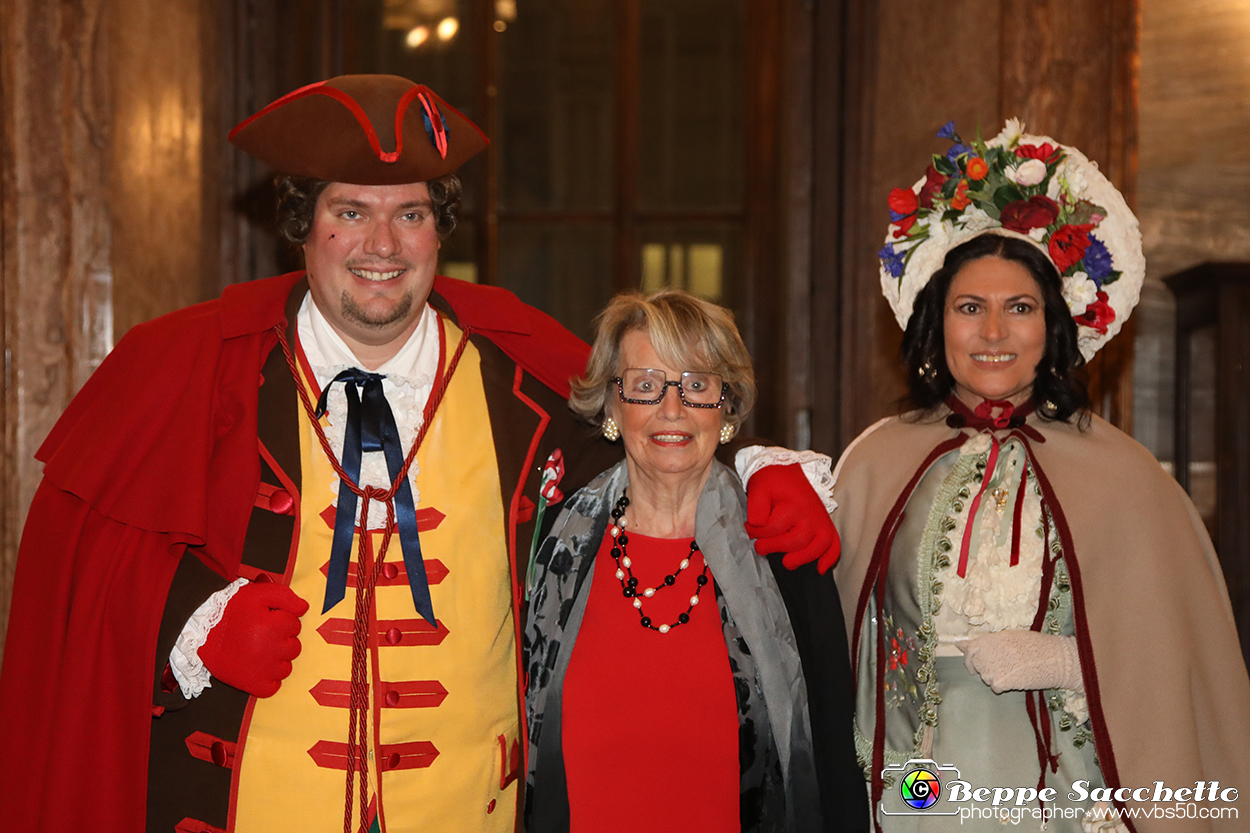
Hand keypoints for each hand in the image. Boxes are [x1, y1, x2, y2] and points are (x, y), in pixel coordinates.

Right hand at [199, 582, 308, 697]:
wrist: (200, 633)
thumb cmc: (230, 611)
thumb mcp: (257, 593)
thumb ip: (285, 596)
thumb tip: (304, 608)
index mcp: (273, 625)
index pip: (295, 625)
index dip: (283, 620)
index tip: (269, 620)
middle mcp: (270, 648)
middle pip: (294, 647)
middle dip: (283, 640)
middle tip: (263, 635)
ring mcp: (261, 669)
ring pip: (286, 668)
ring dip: (278, 660)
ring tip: (260, 651)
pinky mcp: (251, 684)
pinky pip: (273, 687)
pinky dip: (269, 680)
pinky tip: (259, 668)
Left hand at [745, 463, 839, 571]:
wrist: (785, 469)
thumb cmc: (772, 481)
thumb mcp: (758, 489)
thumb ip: (755, 508)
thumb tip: (757, 525)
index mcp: (793, 505)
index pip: (774, 527)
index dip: (758, 532)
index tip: (749, 528)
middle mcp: (810, 514)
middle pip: (798, 540)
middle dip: (775, 546)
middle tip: (760, 547)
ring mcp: (820, 520)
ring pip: (819, 546)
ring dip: (803, 558)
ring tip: (787, 564)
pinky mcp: (825, 524)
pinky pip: (834, 544)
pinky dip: (830, 558)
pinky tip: (820, 569)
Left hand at [959, 630, 1081, 693]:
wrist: (1055, 659)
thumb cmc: (1036, 645)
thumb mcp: (1010, 637)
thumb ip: (986, 642)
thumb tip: (961, 644)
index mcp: (989, 639)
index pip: (969, 650)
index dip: (969, 657)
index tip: (972, 664)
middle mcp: (987, 653)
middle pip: (977, 665)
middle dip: (986, 667)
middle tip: (1004, 666)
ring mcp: (992, 668)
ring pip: (986, 677)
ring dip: (996, 676)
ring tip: (1014, 669)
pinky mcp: (1000, 682)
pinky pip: (996, 687)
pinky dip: (1004, 686)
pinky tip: (1016, 678)